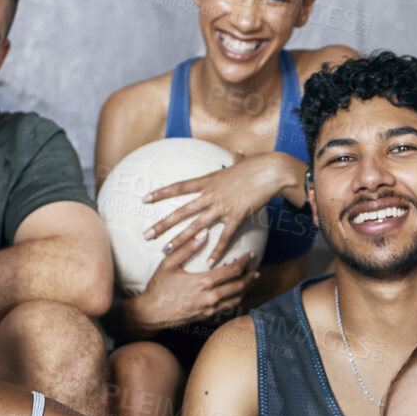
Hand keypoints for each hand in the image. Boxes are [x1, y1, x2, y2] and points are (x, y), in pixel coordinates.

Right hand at [128, 226, 257, 331]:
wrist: (151, 313)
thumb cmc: (158, 287)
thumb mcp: (169, 263)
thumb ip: (187, 247)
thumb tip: (204, 232)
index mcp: (203, 282)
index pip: (233, 271)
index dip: (245, 262)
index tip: (250, 255)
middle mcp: (210, 297)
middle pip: (240, 286)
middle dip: (250, 276)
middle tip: (256, 268)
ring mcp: (209, 309)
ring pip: (237, 299)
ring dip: (247, 289)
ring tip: (252, 281)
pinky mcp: (206, 316)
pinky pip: (228, 308)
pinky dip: (237, 300)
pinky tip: (238, 294)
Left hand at [142, 152, 287, 267]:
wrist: (272, 170)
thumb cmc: (258, 164)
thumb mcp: (242, 162)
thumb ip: (236, 160)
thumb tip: (237, 152)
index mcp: (208, 181)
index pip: (179, 187)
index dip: (160, 193)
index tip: (144, 199)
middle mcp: (211, 194)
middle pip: (181, 211)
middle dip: (162, 224)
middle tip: (146, 235)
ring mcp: (222, 206)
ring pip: (196, 226)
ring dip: (180, 240)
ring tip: (166, 251)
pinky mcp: (236, 216)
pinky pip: (224, 237)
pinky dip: (216, 251)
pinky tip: (209, 263)